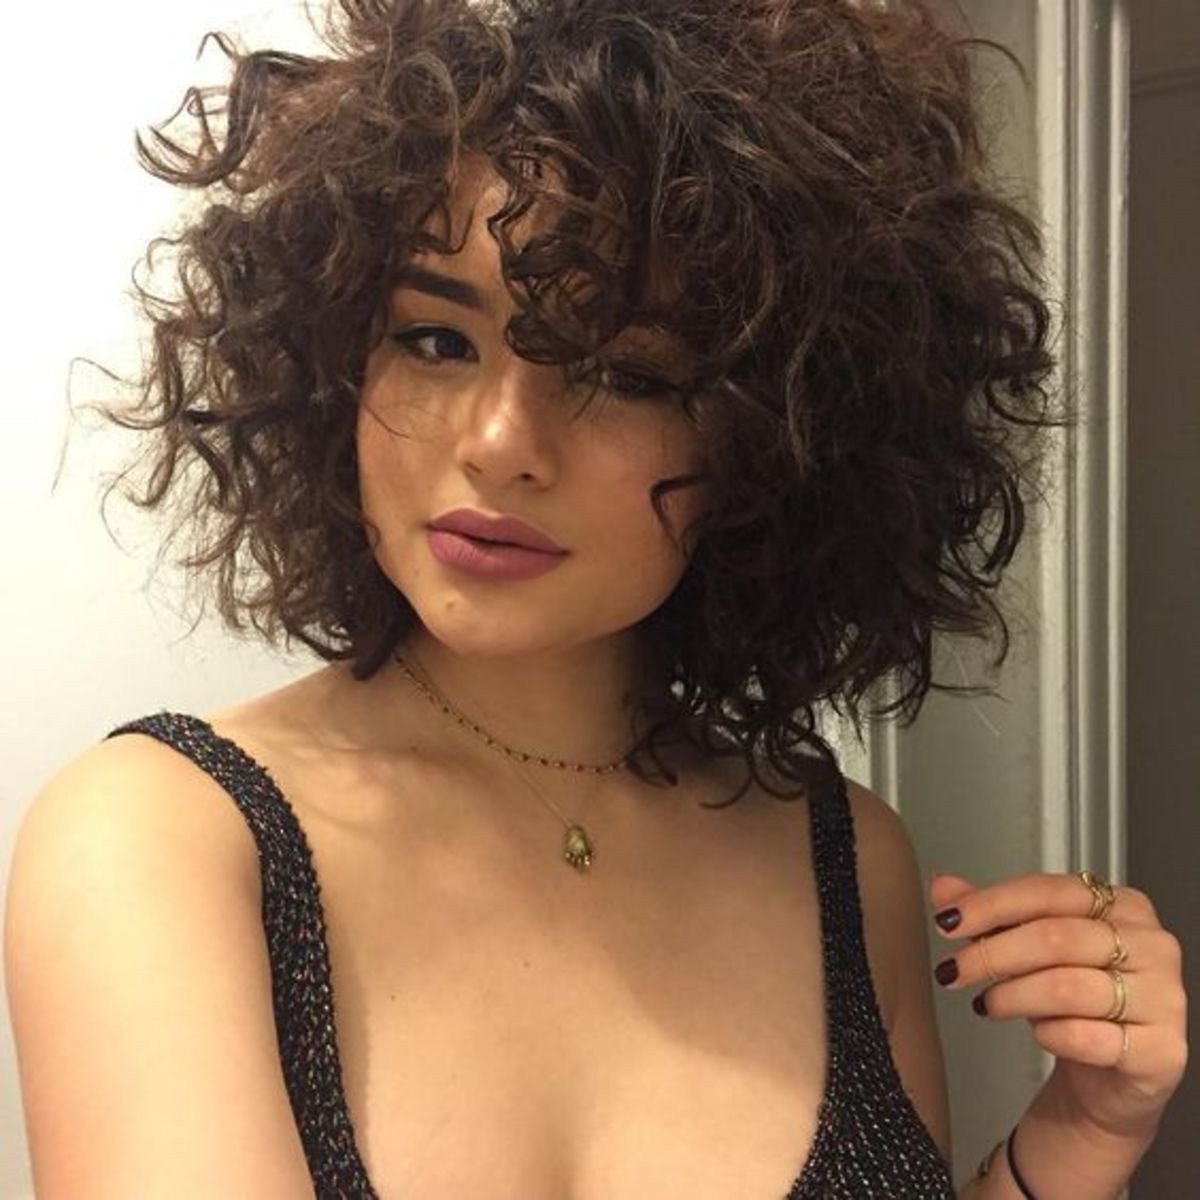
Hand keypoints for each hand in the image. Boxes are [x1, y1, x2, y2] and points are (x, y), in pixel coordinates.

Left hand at [928, 871, 1187, 1143]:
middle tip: (955, 969)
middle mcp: (1152, 945)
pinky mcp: (1162, 1051)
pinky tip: (1038, 1033)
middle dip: (992, 954)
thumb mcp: (1028, 949)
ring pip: (1066, 986)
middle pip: (1055, 937)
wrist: (1112, 1075)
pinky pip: (1087, 1037)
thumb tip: (943, 886)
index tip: (947, 922)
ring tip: (986, 1003)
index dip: (990, 905)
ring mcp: (1164, 998)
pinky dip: (1049, 1034)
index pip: (1047, 891)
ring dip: (1012, 995)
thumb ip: (990, 915)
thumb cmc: (1075, 1002)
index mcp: (1123, 905)